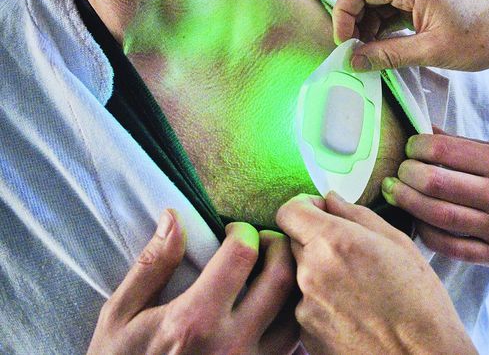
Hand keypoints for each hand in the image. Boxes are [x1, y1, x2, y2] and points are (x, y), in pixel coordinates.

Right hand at [88, 210, 298, 354]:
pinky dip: (291, 313)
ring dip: (291, 280)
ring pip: (296, 309)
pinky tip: (273, 303)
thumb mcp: (120, 316)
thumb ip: (151, 266)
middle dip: (277, 246)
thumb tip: (174, 217)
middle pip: (281, 277)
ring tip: (273, 267)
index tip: (234, 231)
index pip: (242, 256)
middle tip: (263, 240)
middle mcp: (232, 342)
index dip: (243, 231)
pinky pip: (293, 340)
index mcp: (194, 321)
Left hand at [276, 193, 476, 354]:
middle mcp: (311, 272)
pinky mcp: (305, 334)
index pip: (289, 211)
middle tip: (349, 254)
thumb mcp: (399, 244)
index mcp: (334, 242)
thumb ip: (358, 215)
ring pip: (300, 275)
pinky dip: (322, 304)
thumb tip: (332, 199)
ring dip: (319, 273)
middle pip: (293, 241)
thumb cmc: (420, 301)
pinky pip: (305, 306)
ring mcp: (304, 307)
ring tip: (356, 288)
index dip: (304, 207)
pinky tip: (353, 312)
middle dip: (315, 240)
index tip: (320, 212)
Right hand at [332, 0, 488, 99]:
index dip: (344, 14)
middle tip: (354, 52)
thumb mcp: (430, 52)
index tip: (345, 43)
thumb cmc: (483, 39)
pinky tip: (384, 46)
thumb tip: (356, 61)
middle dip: (354, 21)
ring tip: (370, 54)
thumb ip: (388, 55)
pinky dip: (385, 24)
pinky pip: (395, 5)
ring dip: (369, 25)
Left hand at [380, 130, 488, 266]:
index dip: (418, 146)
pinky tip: (417, 221)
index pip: (446, 151)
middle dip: (407, 174)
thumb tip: (428, 131)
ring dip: (409, 202)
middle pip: (436, 183)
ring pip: (439, 216)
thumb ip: (469, 145)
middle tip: (400, 171)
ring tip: (397, 192)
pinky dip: (427, 233)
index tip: (411, 146)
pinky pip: (451, 247)